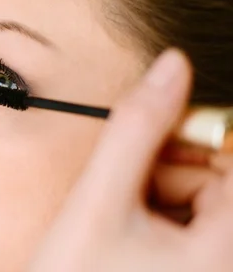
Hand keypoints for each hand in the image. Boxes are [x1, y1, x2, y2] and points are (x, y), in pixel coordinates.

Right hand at [27, 49, 232, 271]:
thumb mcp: (98, 202)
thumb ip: (136, 129)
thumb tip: (171, 66)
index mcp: (225, 253)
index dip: (191, 143)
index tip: (148, 150)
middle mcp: (226, 262)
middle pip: (218, 182)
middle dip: (168, 173)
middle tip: (121, 198)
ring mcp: (210, 266)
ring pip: (200, 204)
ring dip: (157, 195)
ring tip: (116, 225)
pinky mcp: (191, 267)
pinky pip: (188, 227)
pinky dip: (157, 218)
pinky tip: (124, 239)